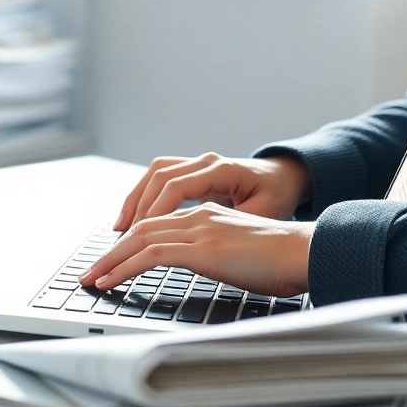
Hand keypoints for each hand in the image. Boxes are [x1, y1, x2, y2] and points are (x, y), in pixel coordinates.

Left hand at [80, 202, 312, 297]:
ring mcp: (199, 230)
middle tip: (91, 272)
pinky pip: (151, 256)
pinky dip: (124, 269)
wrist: (307, 253)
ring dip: (110, 262)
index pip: (157, 225)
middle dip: (111, 252)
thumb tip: (209, 269)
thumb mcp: (243, 253)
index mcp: (208, 215)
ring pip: (139, 240)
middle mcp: (199, 216)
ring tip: (92, 280)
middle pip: (141, 229)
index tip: (113, 260)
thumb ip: (219, 255)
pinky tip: (111, 282)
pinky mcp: (202, 249)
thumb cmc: (284, 260)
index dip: (130, 243)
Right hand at [112, 153, 311, 231]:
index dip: (154, 213)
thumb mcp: (263, 215)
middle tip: (120, 242)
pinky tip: (133, 221)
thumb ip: (232, 225)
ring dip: (134, 202)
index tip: (139, 238)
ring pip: (153, 176)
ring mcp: (197, 165)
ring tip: (119, 232)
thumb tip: (205, 243)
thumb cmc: (278, 196)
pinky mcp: (193, 174)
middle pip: (157, 179)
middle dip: (136, 211)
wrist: (286, 178)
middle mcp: (204, 162)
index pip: (175, 187)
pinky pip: (159, 180)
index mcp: (221, 170)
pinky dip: (143, 199)